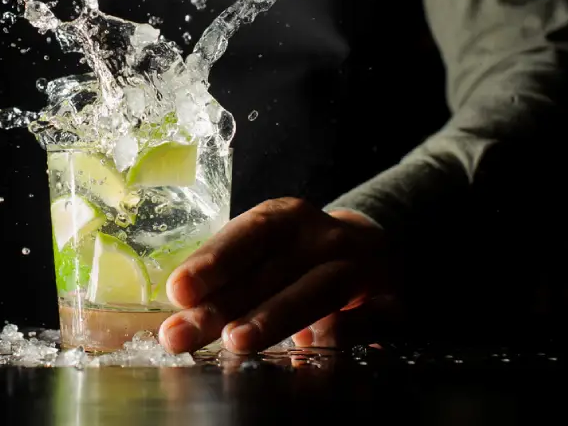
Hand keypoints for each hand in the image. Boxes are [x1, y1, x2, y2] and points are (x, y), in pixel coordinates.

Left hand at [157, 197, 392, 353]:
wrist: (379, 251)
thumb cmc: (303, 256)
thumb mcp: (270, 251)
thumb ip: (233, 278)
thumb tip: (184, 311)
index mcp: (287, 218)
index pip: (247, 234)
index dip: (212, 262)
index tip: (178, 290)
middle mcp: (323, 237)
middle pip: (269, 271)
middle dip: (221, 306)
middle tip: (180, 334)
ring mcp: (359, 267)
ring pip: (316, 290)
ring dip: (274, 316)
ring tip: (234, 341)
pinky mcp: (390, 303)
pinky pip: (365, 320)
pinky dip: (338, 334)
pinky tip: (309, 349)